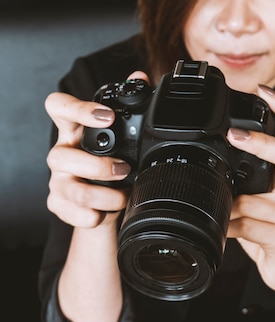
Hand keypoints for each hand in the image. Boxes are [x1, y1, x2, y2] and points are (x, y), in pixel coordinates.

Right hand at [44, 71, 148, 228]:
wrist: (103, 206)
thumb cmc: (111, 168)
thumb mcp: (121, 140)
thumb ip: (128, 109)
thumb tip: (141, 77)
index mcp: (73, 132)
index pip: (58, 107)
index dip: (77, 108)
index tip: (105, 116)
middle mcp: (61, 155)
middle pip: (61, 155)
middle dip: (97, 165)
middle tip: (124, 169)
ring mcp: (58, 182)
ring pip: (74, 189)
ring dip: (105, 195)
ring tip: (123, 196)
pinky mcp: (59, 206)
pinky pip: (75, 213)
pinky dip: (95, 216)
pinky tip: (105, 214)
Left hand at [227, 85, 274, 298]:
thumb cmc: (270, 233)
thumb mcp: (255, 204)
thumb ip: (239, 185)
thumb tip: (205, 171)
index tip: (263, 91)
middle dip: (261, 142)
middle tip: (233, 136)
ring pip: (253, 199)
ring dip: (228, 205)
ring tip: (213, 210)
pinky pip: (250, 226)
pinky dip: (229, 228)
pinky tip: (221, 232)